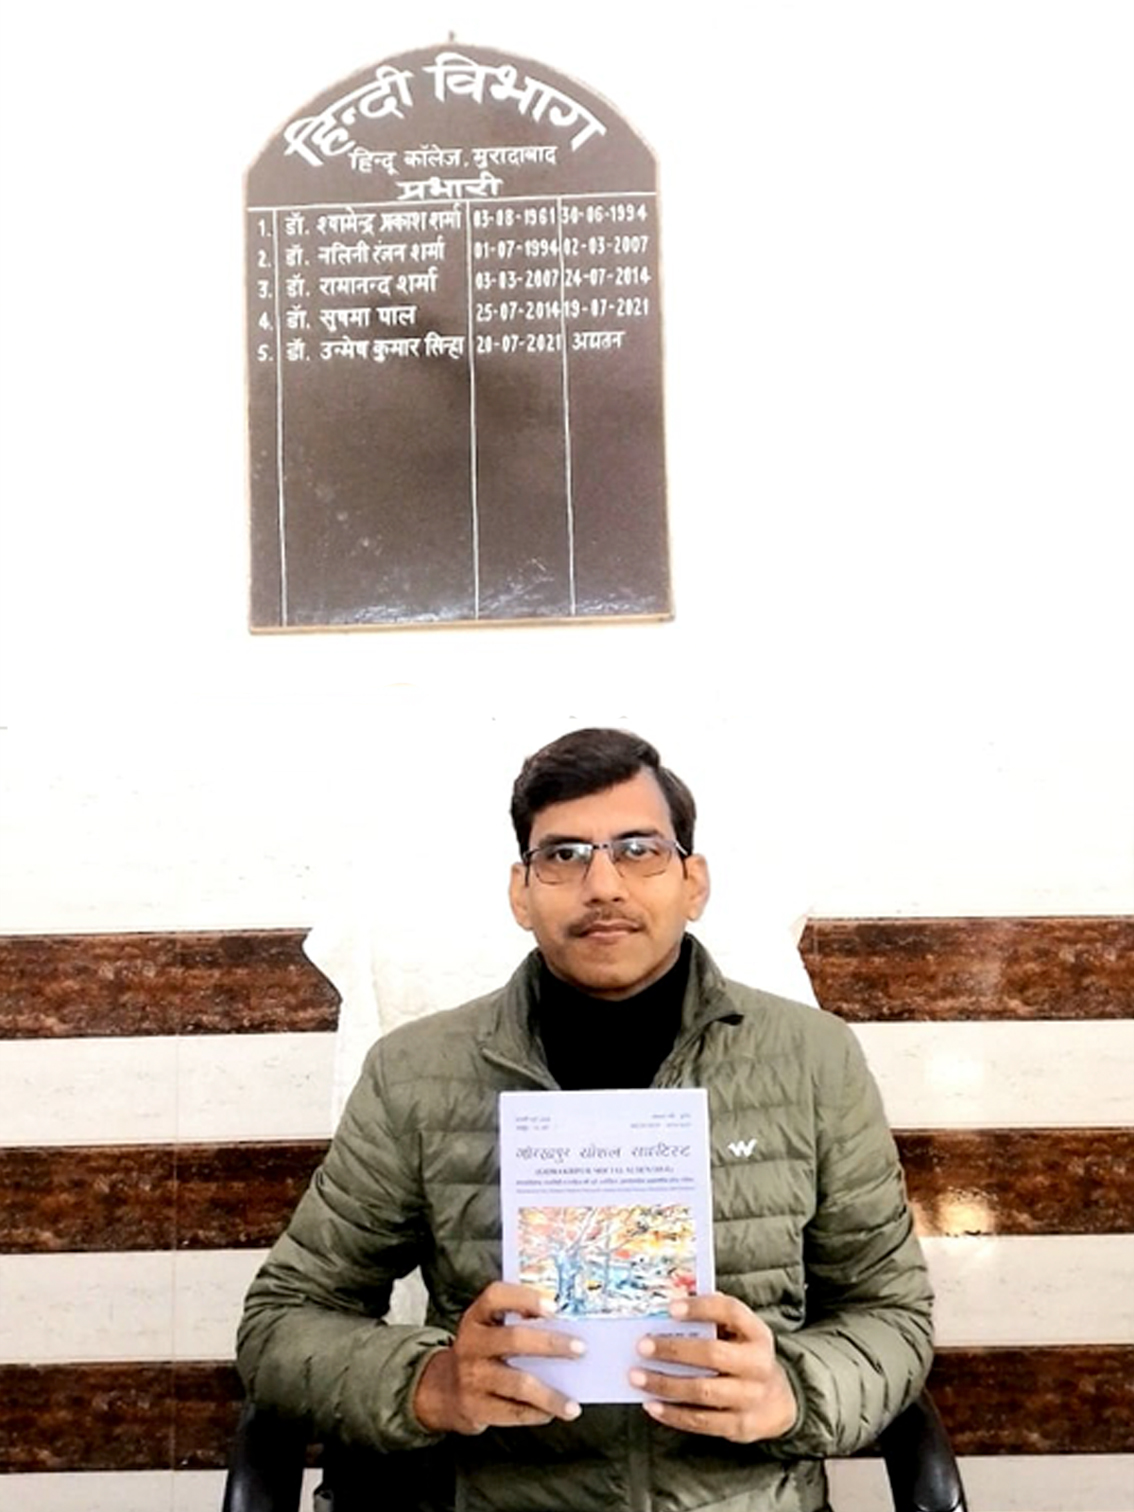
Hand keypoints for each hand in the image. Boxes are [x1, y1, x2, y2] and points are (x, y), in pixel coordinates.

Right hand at [412, 1282, 583, 1434]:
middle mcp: (471, 1344)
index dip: (524, 1298)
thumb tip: (568, 1327)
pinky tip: (552, 1414)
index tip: (554, 1306)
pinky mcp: (475, 1407)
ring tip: (573, 1405)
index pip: (495, 1296)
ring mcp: (472, 1377)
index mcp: (476, 1317)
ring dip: (550, 1395)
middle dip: (550, 1344)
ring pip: (518, 1384)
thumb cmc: (481, 1352)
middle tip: (580, 1348)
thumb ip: (517, 1321)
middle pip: (513, 1340)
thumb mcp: (488, 1329)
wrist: (443, 1390)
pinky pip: (513, 1413)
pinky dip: (537, 1414)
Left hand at [629, 1293, 797, 1442]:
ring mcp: (750, 1398)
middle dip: (674, 1350)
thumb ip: (713, 1318)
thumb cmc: (745, 1355)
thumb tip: (670, 1304)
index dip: (701, 1307)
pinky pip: (700, 1422)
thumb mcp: (739, 1333)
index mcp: (757, 1334)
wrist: (778, 1401)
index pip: (731, 1311)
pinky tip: (651, 1404)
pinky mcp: (739, 1426)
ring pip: (703, 1392)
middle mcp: (758, 1365)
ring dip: (665, 1384)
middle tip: (643, 1346)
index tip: (670, 1308)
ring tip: (637, 1377)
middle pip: (713, 1354)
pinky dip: (672, 1414)